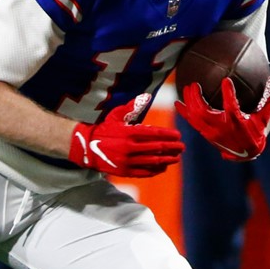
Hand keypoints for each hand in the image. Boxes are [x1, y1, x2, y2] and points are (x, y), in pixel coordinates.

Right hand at [68, 93, 183, 176]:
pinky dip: (156, 170)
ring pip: (153, 161)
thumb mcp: (116, 115)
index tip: (178, 135)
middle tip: (182, 147)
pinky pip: (145, 171)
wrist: (87, 147)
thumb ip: (132, 106)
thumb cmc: (104, 129)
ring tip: (176, 157)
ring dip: (167, 159)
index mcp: (129, 132)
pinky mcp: (125, 171)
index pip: (155, 133)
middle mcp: (130, 147)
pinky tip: (163, 167)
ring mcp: (127, 161)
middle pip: (157, 148)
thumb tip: (146, 96)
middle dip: (172, 147)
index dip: (169, 135)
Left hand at [175, 77, 269, 160]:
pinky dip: (184, 113)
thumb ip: (268, 101)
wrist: (246, 154)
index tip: (225, 80)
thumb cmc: (255, 133)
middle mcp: (221, 128)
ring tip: (186, 89)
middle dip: (196, 97)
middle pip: (203, 112)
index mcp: (236, 122)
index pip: (231, 106)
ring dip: (189, 102)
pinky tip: (178, 103)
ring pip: (195, 116)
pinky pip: (192, 122)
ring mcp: (211, 132)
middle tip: (194, 84)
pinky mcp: (206, 134)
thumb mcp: (263, 119)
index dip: (228, 93)